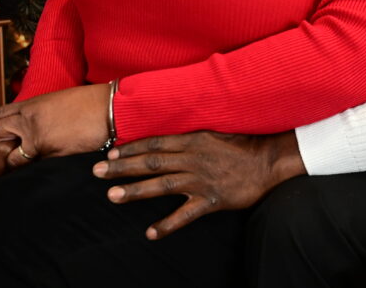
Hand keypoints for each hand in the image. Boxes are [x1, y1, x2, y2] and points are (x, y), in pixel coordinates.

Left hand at [0, 84, 109, 175]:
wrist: (113, 108)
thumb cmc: (93, 109)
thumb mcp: (58, 107)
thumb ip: (37, 119)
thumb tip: (23, 140)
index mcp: (30, 105)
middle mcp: (26, 116)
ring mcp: (34, 130)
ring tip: (11, 170)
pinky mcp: (44, 145)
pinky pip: (18, 163)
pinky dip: (17, 171)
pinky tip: (28, 171)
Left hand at [92, 131, 305, 239]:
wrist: (269, 161)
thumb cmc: (243, 145)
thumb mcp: (216, 132)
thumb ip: (191, 136)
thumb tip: (169, 137)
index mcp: (194, 140)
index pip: (156, 143)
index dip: (131, 148)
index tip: (110, 153)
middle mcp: (193, 159)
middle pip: (151, 162)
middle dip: (122, 167)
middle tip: (96, 171)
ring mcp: (201, 180)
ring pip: (162, 185)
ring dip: (135, 190)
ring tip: (112, 195)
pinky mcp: (211, 200)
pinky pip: (185, 215)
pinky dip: (167, 224)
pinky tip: (150, 233)